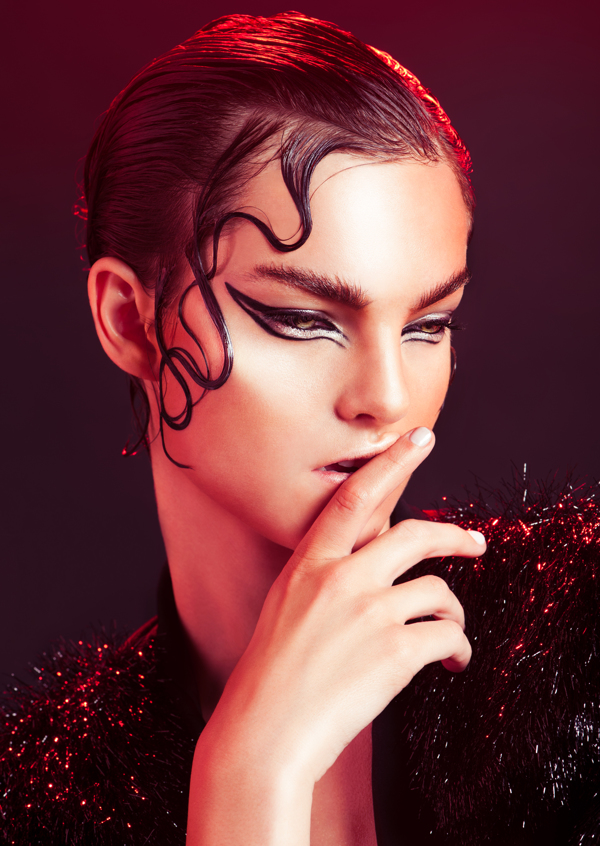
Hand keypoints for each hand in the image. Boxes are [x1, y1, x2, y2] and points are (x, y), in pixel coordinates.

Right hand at [187, 427, 484, 842]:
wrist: (264, 733)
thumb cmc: (271, 675)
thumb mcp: (287, 606)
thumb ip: (326, 577)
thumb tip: (374, 563)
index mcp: (309, 564)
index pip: (355, 498)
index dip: (392, 462)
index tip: (419, 439)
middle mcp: (341, 578)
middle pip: (415, 534)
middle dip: (455, 535)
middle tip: (476, 543)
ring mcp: (369, 614)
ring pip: (439, 591)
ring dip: (454, 612)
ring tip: (450, 634)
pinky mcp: (394, 653)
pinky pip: (447, 636)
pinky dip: (457, 649)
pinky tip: (452, 663)